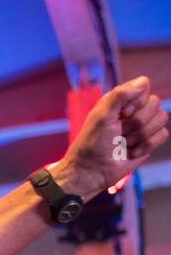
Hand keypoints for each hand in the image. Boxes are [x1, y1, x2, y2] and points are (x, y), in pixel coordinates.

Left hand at [57, 76, 167, 199]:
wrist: (92, 171)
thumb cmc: (92, 143)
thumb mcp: (101, 115)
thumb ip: (119, 95)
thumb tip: (143, 82)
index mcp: (120, 100)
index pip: (143, 86)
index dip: (135, 101)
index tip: (120, 115)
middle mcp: (133, 110)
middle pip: (155, 102)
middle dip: (136, 122)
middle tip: (119, 133)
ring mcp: (142, 126)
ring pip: (161, 118)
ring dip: (141, 135)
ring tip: (124, 143)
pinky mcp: (148, 141)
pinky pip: (163, 135)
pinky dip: (147, 145)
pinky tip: (132, 152)